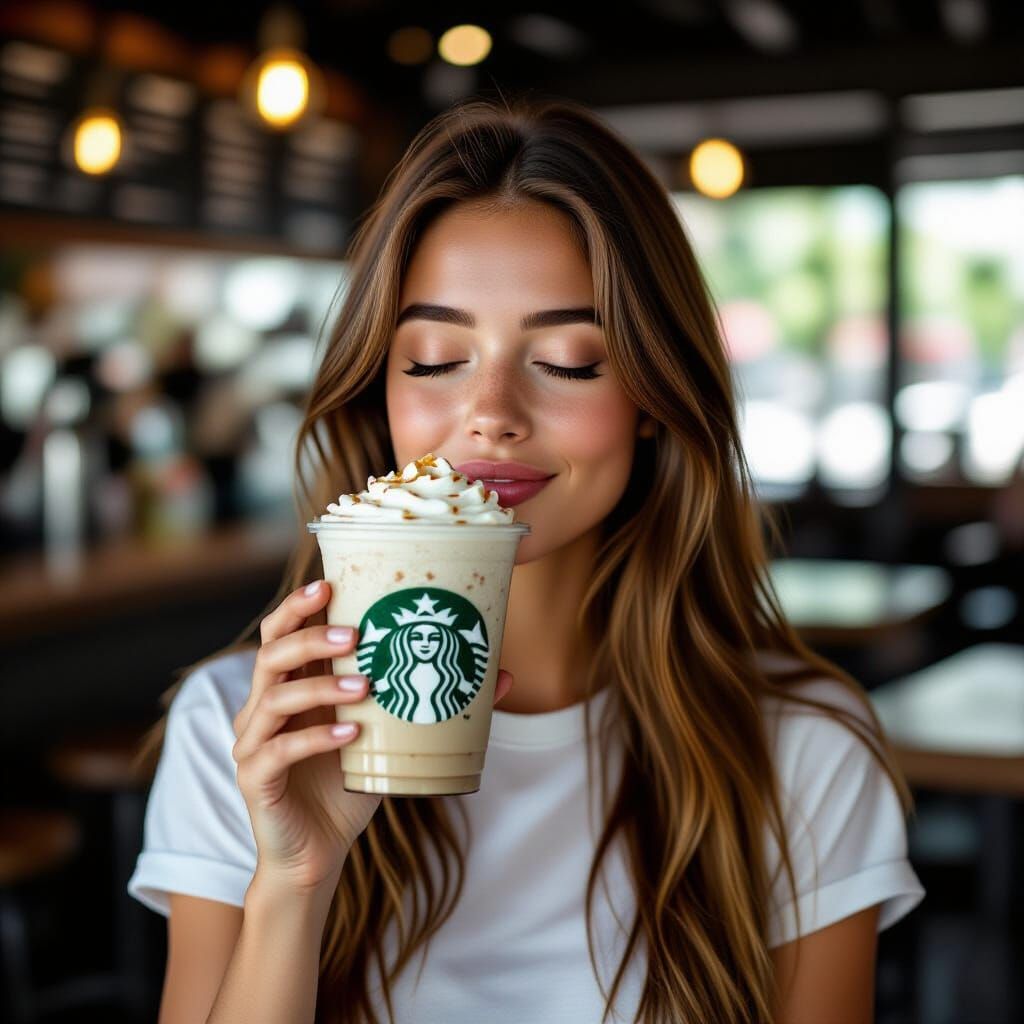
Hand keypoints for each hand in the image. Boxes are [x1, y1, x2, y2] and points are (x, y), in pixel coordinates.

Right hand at [231, 579, 514, 894]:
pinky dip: (317, 738)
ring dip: (321, 687)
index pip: (281, 632)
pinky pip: (280, 751)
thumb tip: (501, 674)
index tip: (330, 583)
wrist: (316, 854)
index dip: (299, 605)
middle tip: (356, 634)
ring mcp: (253, 743)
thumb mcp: (391, 737)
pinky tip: (353, 735)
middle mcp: (263, 707)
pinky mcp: (255, 779)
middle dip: (311, 636)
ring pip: (274, 698)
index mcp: (289, 686)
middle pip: (271, 654)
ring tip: (367, 686)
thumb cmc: (350, 785)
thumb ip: (432, 701)